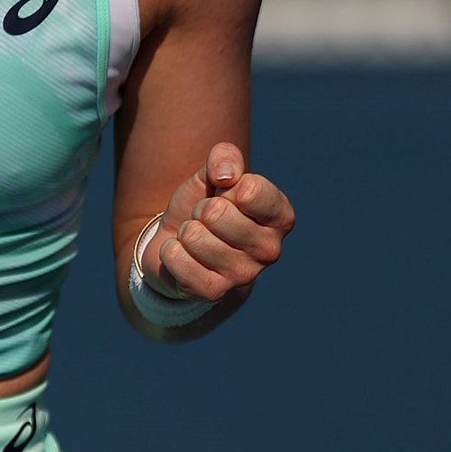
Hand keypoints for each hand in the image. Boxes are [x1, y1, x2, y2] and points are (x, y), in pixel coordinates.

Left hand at [146, 142, 294, 302]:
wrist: (181, 242)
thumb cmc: (205, 203)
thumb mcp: (214, 173)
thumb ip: (224, 159)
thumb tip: (224, 175)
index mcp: (280, 217)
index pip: (249, 190)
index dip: (224, 184)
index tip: (225, 194)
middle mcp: (270, 250)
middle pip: (216, 213)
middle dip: (200, 210)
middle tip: (205, 219)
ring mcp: (243, 275)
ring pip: (194, 235)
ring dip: (185, 231)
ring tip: (195, 237)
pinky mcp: (214, 292)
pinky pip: (176, 258)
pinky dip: (170, 251)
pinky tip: (183, 255)